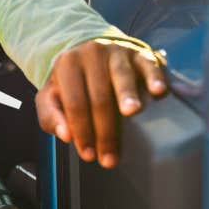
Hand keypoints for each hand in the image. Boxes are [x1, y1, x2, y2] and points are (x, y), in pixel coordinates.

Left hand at [35, 38, 166, 168]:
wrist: (91, 50)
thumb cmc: (73, 81)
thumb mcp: (51, 95)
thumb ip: (50, 116)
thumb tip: (65, 135)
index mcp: (67, 65)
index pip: (74, 102)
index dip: (81, 130)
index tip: (89, 155)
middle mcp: (92, 54)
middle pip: (99, 96)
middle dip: (105, 130)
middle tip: (110, 158)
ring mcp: (118, 52)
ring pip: (122, 76)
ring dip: (127, 95)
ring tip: (132, 112)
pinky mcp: (141, 54)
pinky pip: (149, 65)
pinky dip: (155, 78)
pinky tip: (158, 92)